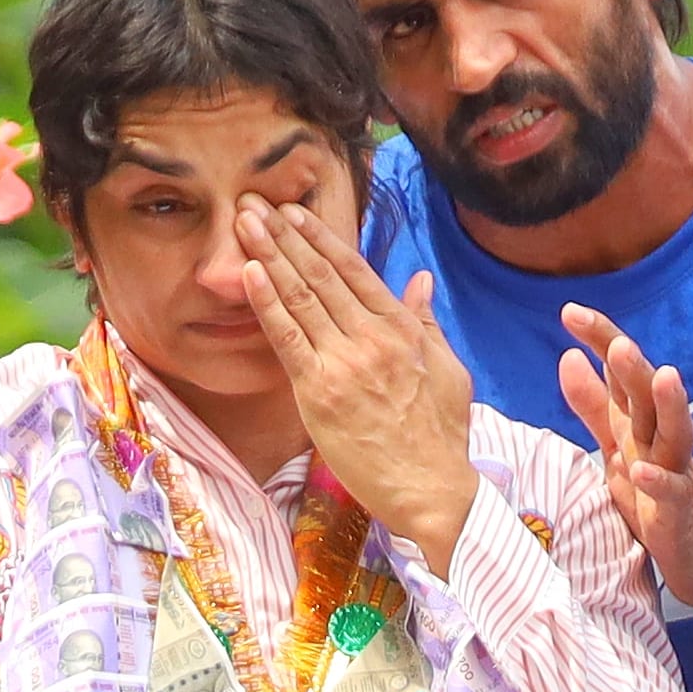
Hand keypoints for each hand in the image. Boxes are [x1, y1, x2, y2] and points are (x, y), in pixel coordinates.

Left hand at [236, 196, 478, 572]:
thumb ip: (427, 323)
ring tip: (244, 223)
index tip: (296, 213)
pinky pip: (287, 339)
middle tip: (254, 203)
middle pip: (321, 275)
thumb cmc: (442, 436)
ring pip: (301, 297)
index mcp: (403, 329)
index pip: (356, 271)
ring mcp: (344, 362)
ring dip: (270, 255)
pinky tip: (249, 273)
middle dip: (285, 235)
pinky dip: (267, 303)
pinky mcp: (319, 393)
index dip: (322, 238)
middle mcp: (372, 337)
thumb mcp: (448, 370)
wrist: (433, 489)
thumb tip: (420, 282)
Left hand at [557, 302, 692, 613]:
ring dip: (667, 407)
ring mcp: (676, 476)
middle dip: (635, 367)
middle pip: (650, 397)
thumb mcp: (620, 448)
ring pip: (675, 435)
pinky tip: (640, 472)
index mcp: (642, 423)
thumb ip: (595, 405)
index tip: (570, 310)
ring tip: (662, 376)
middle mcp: (661, 441)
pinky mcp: (681, 515)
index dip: (602, 341)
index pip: (623, 373)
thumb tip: (568, 356)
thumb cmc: (660, 499)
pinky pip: (673, 496)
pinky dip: (657, 484)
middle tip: (617, 341)